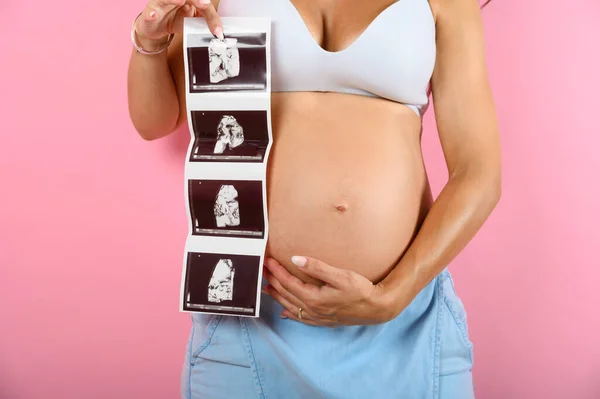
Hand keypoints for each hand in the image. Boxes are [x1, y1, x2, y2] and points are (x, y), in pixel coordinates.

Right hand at [134, 0, 222, 49]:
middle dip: (196, 0)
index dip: (211, 15)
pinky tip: (155, 14)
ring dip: (173, 0)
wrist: (156, 29)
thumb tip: (219, 29)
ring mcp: (161, 3)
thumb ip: (204, 21)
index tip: (218, 30)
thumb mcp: (192, 21)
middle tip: (204, 4)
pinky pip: (150, 11)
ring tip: (181, 1)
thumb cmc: (174, 20)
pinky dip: (152, 13)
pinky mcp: (150, 12)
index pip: (202, 3)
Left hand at [262, 256, 400, 326]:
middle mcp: (312, 310)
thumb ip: (317, 268)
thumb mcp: (340, 275)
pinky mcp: (324, 321)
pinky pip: (302, 318)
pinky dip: (291, 314)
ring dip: (278, 297)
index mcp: (314, 298)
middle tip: (261, 271)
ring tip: (266, 289)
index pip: (288, 282)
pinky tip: (286, 312)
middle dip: (272, 282)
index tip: (267, 261)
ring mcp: (317, 317)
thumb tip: (295, 260)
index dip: (277, 271)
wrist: (377, 308)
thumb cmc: (361, 290)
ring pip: (291, 306)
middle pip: (286, 294)